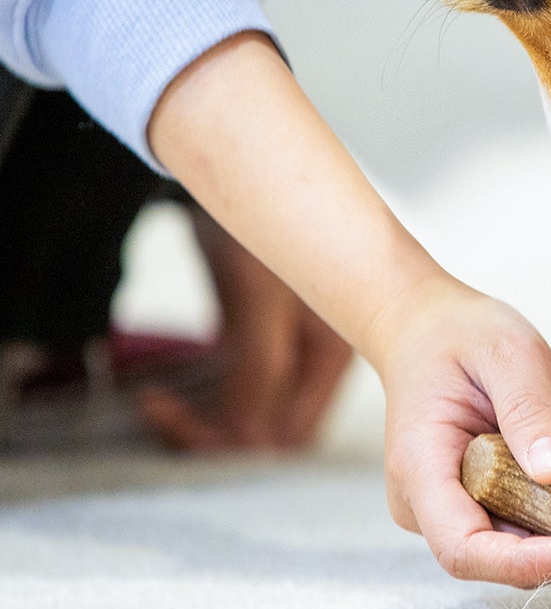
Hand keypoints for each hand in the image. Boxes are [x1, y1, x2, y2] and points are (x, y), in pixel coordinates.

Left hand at [138, 208, 353, 449]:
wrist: (234, 168)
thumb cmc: (259, 219)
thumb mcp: (260, 297)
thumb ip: (258, 369)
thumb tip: (247, 433)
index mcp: (335, 350)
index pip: (294, 430)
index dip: (240, 440)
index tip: (183, 425)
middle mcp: (317, 356)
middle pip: (271, 427)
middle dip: (216, 434)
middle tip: (161, 416)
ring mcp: (288, 348)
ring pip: (248, 412)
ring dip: (202, 419)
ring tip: (157, 407)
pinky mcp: (258, 337)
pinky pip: (233, 389)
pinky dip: (199, 397)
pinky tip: (164, 390)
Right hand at [372, 276, 550, 587]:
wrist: (430, 327)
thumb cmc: (458, 335)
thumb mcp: (503, 354)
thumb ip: (528, 410)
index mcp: (421, 469)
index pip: (464, 549)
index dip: (526, 563)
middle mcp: (433, 503)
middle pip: (508, 547)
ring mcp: (460, 503)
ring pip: (535, 529)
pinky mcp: (488, 497)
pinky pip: (540, 506)